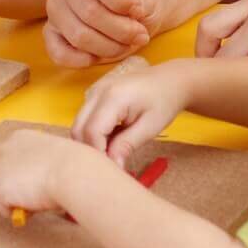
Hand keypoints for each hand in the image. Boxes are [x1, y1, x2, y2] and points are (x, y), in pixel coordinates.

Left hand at [0, 128, 96, 219]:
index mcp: (19, 137)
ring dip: (19, 200)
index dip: (26, 175)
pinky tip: (34, 205)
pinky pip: (5, 209)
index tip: (39, 182)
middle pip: (5, 177)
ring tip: (39, 199)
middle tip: (39, 194)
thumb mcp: (53, 155)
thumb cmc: (72, 165)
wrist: (71, 171)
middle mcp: (3, 149)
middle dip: (19, 188)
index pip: (13, 161)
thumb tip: (37, 180)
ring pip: (4, 193)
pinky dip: (19, 214)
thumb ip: (40, 163)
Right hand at [43, 0, 159, 66]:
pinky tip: (99, 56)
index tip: (138, 9)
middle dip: (121, 30)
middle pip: (89, 11)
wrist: (131, 9)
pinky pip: (58, 52)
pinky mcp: (50, 30)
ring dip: (109, 47)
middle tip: (140, 34)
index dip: (121, 2)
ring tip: (127, 44)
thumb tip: (130, 13)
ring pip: (78, 34)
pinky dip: (82, 60)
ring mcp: (54, 4)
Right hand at [71, 59, 186, 166]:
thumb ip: (127, 145)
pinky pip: (84, 118)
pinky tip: (110, 139)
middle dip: (91, 149)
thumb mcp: (150, 127)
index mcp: (112, 97)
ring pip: (78, 124)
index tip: (113, 168)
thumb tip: (112, 165)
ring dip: (90, 142)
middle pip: (78, 128)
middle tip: (111, 163)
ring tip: (112, 151)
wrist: (169, 80)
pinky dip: (92, 133)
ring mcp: (94, 91)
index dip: (99, 153)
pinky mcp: (94, 94)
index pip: (92, 131)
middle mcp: (97, 92)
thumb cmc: (164, 101)